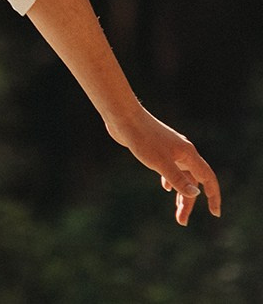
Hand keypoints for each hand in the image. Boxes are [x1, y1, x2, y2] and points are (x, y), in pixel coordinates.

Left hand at [106, 105, 220, 225]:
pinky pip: (170, 168)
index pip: (208, 179)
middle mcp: (183, 152)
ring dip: (179, 194)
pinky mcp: (157, 149)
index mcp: (188, 154)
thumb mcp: (160, 163)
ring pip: (181, 176)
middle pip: (193, 181)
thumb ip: (177, 179)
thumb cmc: (142, 138)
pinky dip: (170, 180)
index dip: (214, 196)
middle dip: (189, 202)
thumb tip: (195, 195)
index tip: (215, 213)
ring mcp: (170, 150)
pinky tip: (165, 187)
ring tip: (177, 212)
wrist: (123, 117)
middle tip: (181, 221)